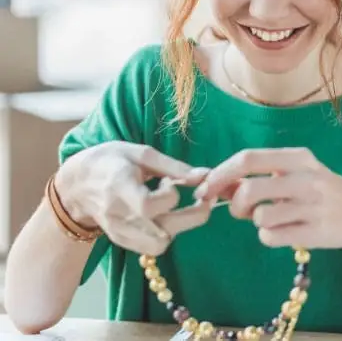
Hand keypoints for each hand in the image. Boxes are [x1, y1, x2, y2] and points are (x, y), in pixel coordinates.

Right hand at [56, 141, 212, 255]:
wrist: (76, 185)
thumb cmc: (110, 162)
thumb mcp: (140, 154)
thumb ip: (175, 167)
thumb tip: (205, 176)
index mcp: (119, 188)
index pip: (148, 206)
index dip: (170, 195)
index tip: (172, 181)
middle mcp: (117, 216)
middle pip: (162, 234)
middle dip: (192, 217)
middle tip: (200, 199)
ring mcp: (118, 233)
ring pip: (160, 245)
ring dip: (178, 227)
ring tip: (174, 206)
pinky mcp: (122, 242)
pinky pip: (153, 247)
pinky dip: (166, 233)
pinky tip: (162, 214)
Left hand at [196, 148, 341, 249]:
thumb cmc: (317, 192)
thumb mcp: (293, 175)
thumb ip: (257, 177)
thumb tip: (215, 184)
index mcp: (298, 158)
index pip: (248, 159)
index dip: (220, 175)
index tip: (204, 189)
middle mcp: (306, 178)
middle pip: (249, 189)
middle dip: (234, 205)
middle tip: (239, 211)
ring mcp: (312, 206)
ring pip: (260, 218)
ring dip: (257, 222)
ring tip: (274, 219)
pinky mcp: (314, 233)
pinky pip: (271, 237)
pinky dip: (270, 237)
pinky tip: (287, 231)